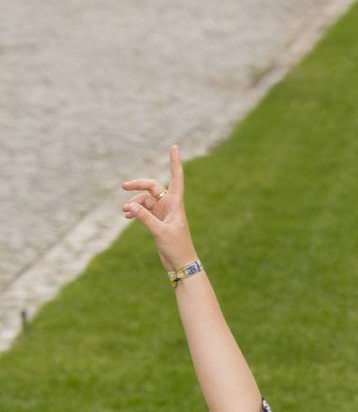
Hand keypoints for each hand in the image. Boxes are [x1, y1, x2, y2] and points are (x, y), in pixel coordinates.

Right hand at [121, 145, 194, 270]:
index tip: (174, 146)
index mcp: (176, 204)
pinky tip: (127, 216)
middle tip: (123, 186)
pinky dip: (135, 211)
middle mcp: (169, 205)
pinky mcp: (157, 221)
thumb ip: (145, 218)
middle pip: (151, 186)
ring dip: (134, 204)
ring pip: (144, 200)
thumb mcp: (160, 232)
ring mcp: (162, 212)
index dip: (174, 162)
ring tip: (125, 212)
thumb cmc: (177, 248)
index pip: (176, 178)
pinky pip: (143, 210)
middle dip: (137, 185)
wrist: (181, 265)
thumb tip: (130, 206)